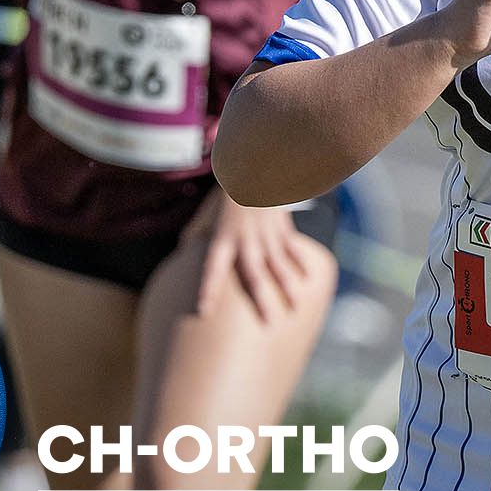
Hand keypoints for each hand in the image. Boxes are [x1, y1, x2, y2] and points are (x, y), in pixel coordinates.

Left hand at [186, 190, 321, 319]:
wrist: (252, 167)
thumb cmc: (226, 195)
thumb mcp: (207, 213)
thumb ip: (195, 232)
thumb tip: (183, 250)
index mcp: (223, 237)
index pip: (212, 268)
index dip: (208, 290)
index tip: (204, 312)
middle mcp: (246, 239)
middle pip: (254, 273)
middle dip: (261, 299)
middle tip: (269, 322)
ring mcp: (266, 234)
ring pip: (278, 264)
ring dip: (288, 286)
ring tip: (295, 307)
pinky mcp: (281, 228)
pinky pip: (291, 249)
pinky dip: (299, 264)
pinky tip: (307, 280)